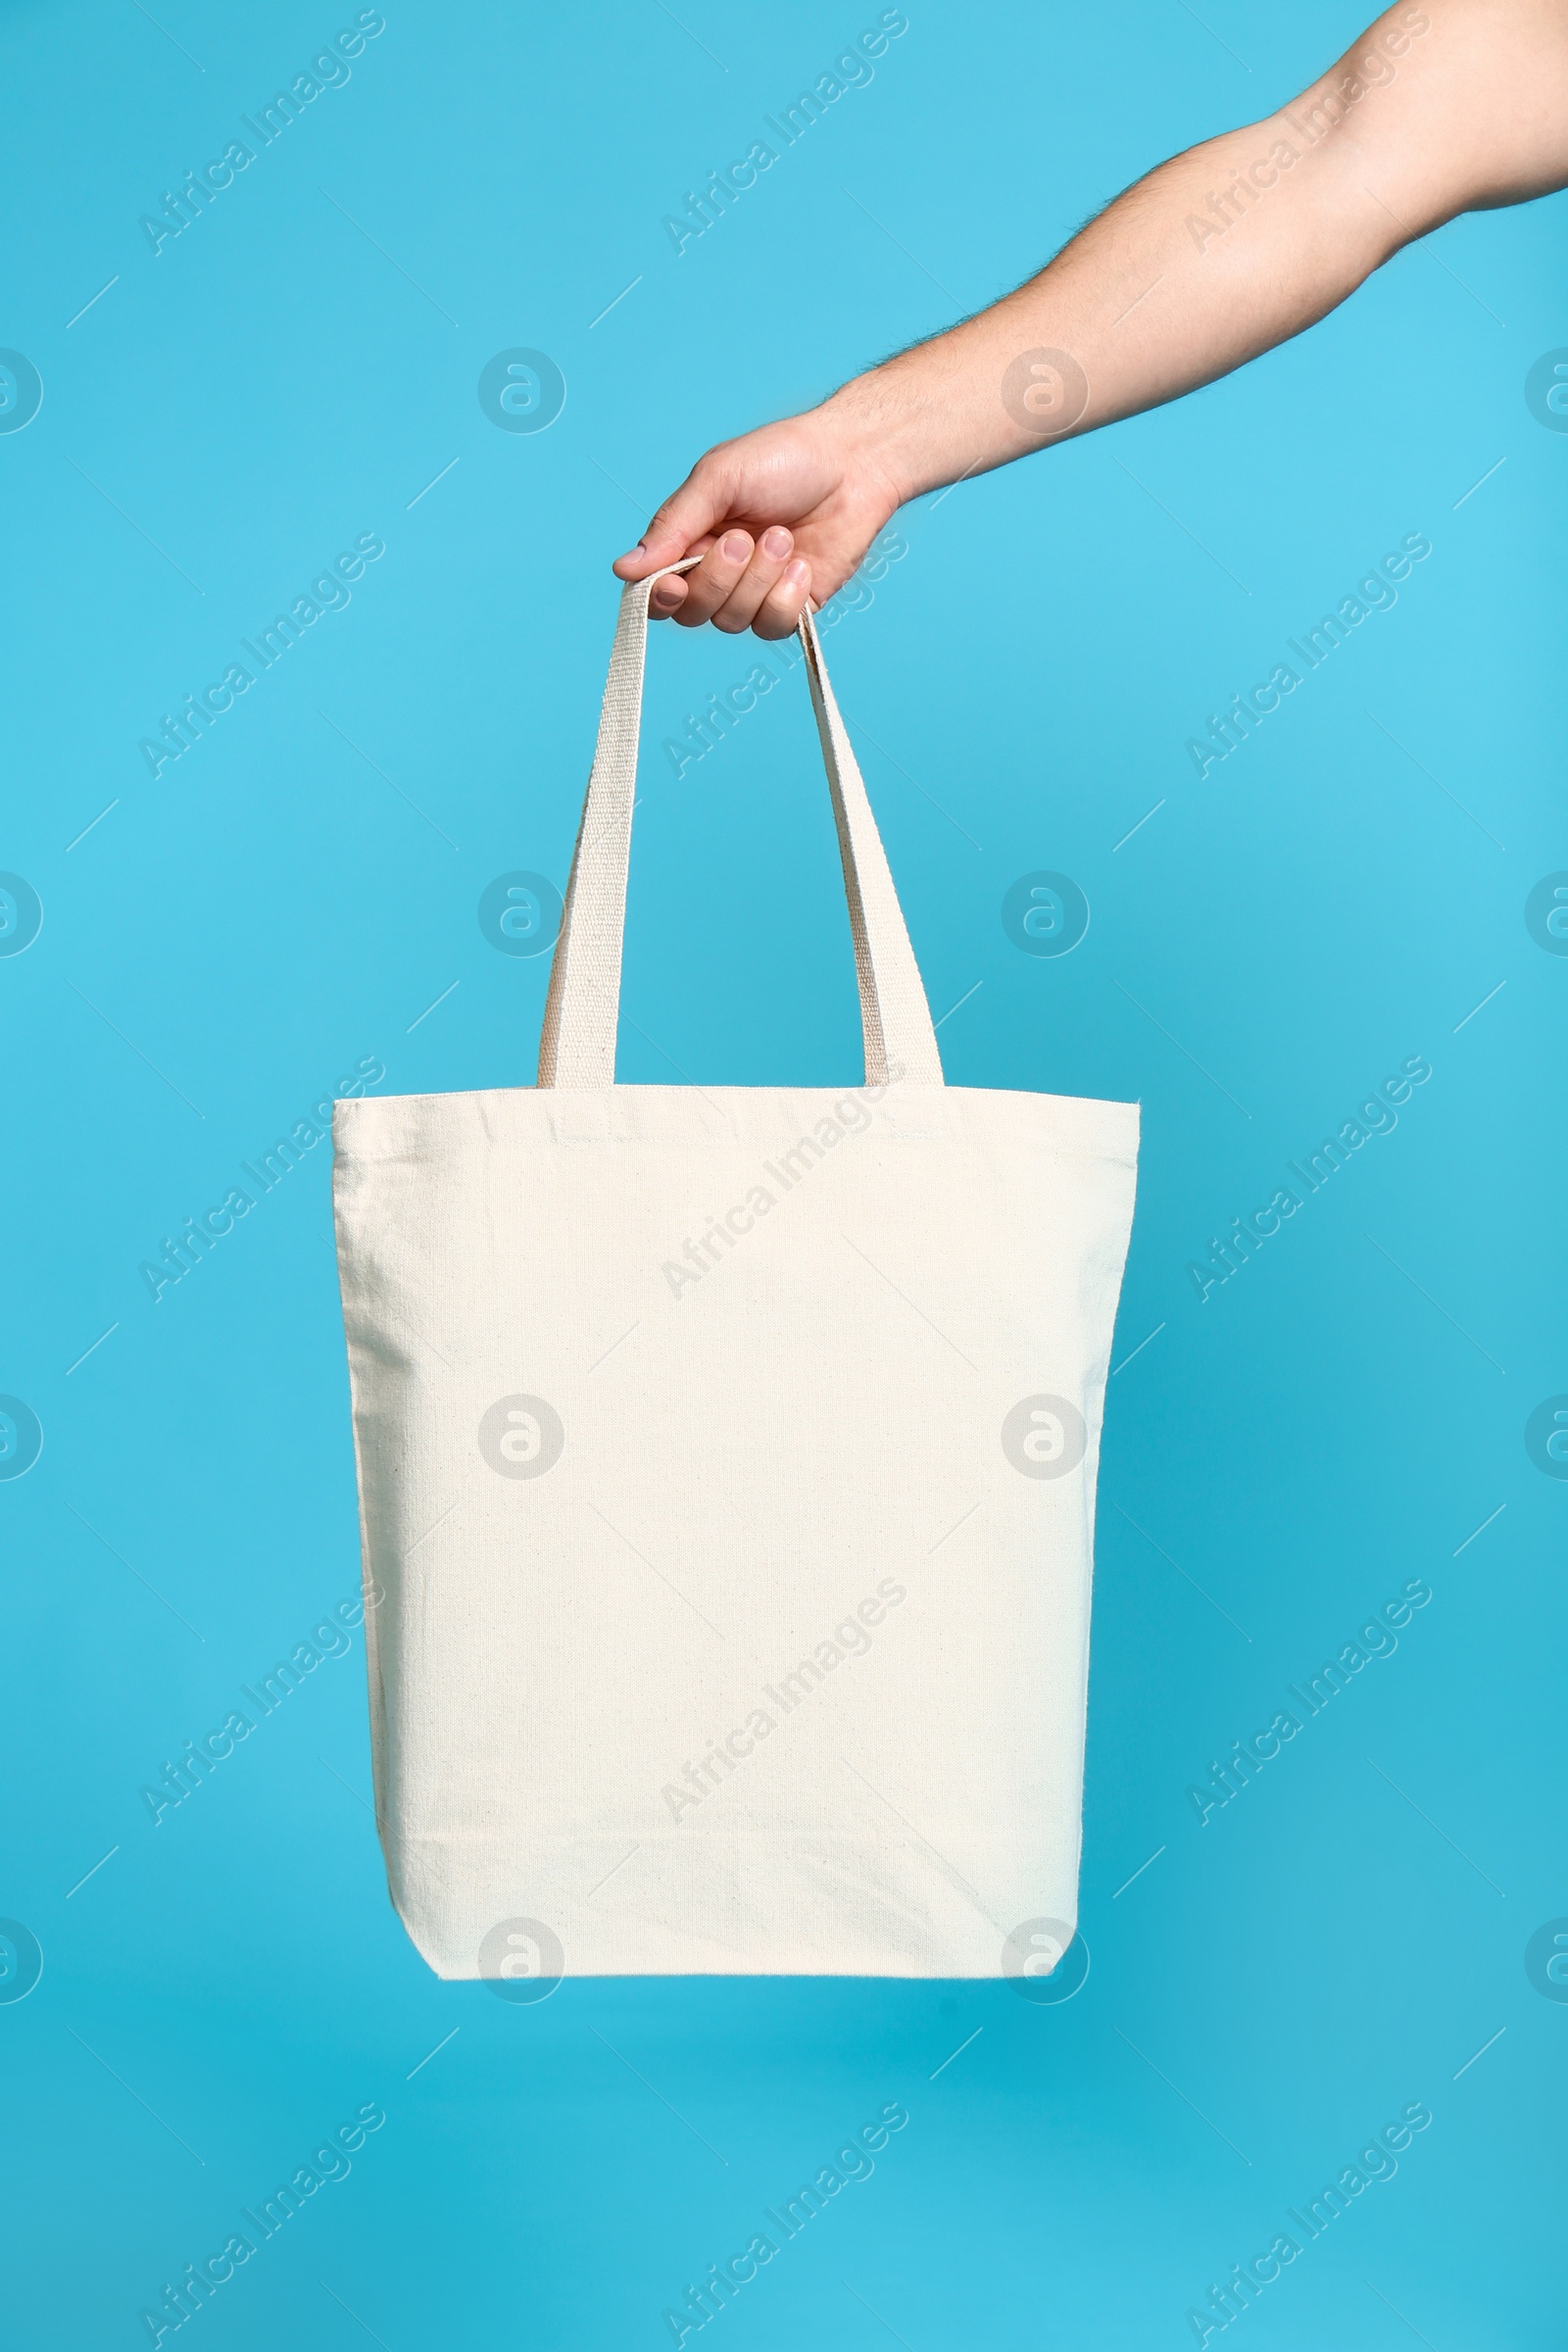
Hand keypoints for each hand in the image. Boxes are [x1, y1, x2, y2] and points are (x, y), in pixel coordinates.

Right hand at [611, 406, 906, 636]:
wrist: (854, 464)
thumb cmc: (784, 459)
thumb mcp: (718, 478)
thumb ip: (673, 524)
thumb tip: (624, 569)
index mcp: (689, 539)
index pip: (655, 590)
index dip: (660, 597)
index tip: (674, 583)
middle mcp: (717, 573)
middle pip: (692, 613)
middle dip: (718, 579)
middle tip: (745, 537)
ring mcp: (754, 594)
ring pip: (732, 621)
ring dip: (758, 579)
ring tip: (782, 538)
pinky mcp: (792, 607)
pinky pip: (772, 626)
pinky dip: (786, 596)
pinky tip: (802, 564)